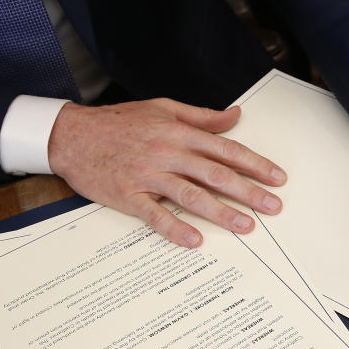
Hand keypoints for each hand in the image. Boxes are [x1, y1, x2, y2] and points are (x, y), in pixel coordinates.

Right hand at [48, 99, 285, 246]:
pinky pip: (155, 215)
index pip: (225, 149)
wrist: (71, 135)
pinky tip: (195, 240)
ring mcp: (148, 175)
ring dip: (221, 212)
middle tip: (273, 207)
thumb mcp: (162, 108)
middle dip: (248, 191)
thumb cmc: (118, 122)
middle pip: (215, 174)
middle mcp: (167, 152)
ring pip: (191, 195)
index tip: (277, 178)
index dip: (255, 164)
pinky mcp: (129, 196)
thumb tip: (234, 116)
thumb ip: (201, 117)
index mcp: (178, 132)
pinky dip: (175, 228)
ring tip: (246, 226)